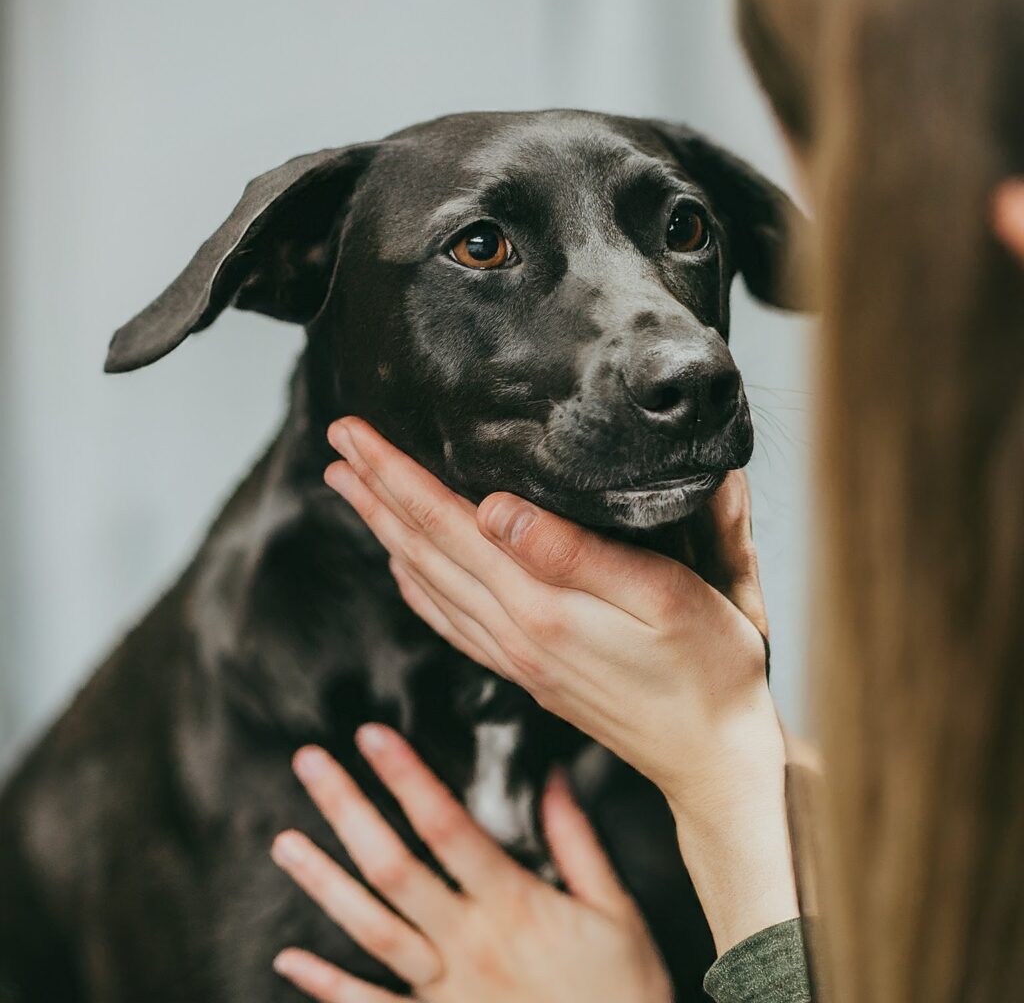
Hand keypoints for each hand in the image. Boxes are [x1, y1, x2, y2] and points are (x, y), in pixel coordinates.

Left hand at [271, 726, 671, 1002]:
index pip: (447, 825)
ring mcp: (446, 991)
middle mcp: (469, 943)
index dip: (406, 776)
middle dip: (348, 810)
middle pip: (393, 867)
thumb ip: (578, 842)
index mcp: (513, 904)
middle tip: (311, 764)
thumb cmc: (623, 995)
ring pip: (371, 930)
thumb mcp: (616, 912)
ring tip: (285, 841)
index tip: (373, 736)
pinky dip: (327, 986)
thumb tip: (550, 777)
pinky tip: (290, 958)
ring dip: (323, 883)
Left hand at [324, 418, 771, 812]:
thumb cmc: (705, 668)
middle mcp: (512, 632)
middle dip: (374, 491)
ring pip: (427, 582)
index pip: (445, 524)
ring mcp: (515, 657)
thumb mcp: (661, 596)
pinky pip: (450, 623)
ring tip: (353, 493)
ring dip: (384, 531)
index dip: (394, 474)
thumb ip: (573, 552)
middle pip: (422, 548)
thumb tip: (495, 509)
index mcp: (539, 606)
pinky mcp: (527, 672)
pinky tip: (403, 572)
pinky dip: (415, 588)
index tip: (352, 432)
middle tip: (337, 444)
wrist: (711, 757)